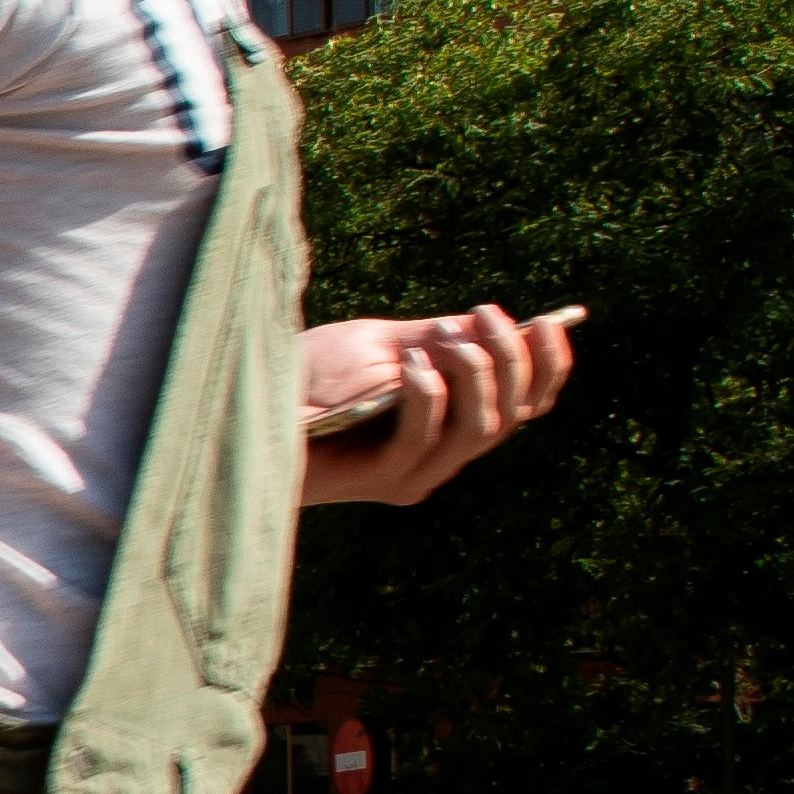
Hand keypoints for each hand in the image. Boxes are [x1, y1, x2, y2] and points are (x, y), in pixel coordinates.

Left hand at [302, 303, 582, 506]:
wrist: (242, 405)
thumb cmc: (307, 378)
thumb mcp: (382, 346)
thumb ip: (438, 341)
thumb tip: (496, 324)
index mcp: (449, 426)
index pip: (523, 407)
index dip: (546, 369)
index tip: (551, 323)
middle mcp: (439, 457)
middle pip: (510, 418)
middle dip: (509, 360)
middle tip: (486, 314)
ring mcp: (411, 473)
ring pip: (478, 431)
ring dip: (473, 373)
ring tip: (444, 335)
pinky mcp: (378, 478)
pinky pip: (422, 439)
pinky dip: (427, 395)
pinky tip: (409, 363)